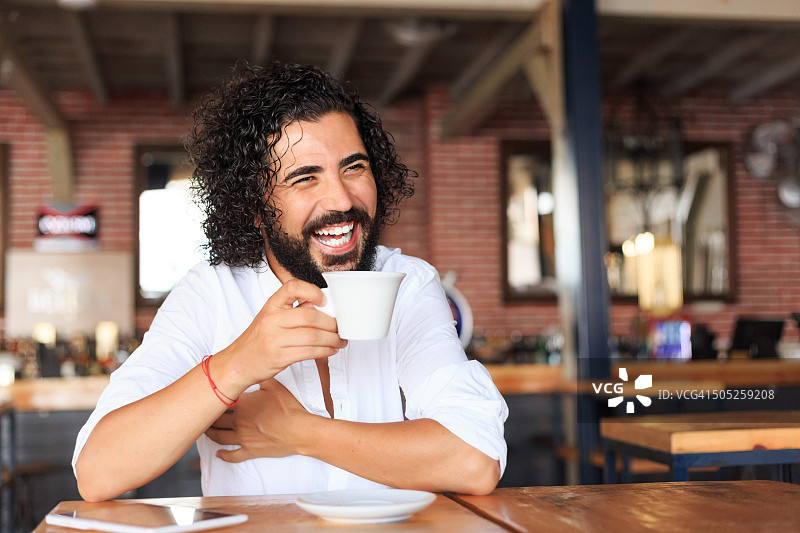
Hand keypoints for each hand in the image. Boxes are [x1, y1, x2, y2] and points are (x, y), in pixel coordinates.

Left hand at [205, 379, 312, 461]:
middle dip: (208, 417)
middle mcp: (239, 421)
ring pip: (219, 437)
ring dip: (210, 434)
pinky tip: (219, 454)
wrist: (299, 430)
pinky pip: (232, 455)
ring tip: (206, 430)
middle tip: (203, 414)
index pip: (221, 400)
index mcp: (243, 405)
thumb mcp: (275, 386)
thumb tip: (253, 371)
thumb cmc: (288, 408)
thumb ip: (260, 377)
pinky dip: (224, 455)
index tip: (208, 395)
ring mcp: (243, 438)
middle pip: (216, 420)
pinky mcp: (250, 451)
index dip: (213, 398)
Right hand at [219, 279, 345, 388]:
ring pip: (313, 336)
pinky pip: (309, 352)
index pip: (292, 287)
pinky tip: (330, 350)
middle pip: (310, 316)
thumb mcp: (271, 317)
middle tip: (340, 327)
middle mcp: (272, 320)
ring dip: (332, 340)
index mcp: (271, 305)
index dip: (312, 291)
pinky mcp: (280, 357)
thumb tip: (323, 307)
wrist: (238, 362)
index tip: (324, 300)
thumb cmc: (258, 339)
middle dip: (331, 323)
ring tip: (339, 341)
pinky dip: (325, 351)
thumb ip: (293, 310)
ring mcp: (275, 339)